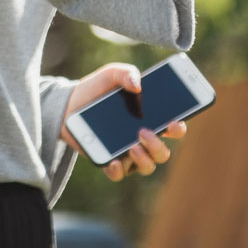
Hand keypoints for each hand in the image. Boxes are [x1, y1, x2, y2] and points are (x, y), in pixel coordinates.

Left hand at [60, 62, 187, 181]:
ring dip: (144, 159)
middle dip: (158, 146)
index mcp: (150, 119)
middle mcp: (143, 139)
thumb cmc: (97, 89)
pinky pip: (119, 174)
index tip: (173, 122)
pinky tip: (113, 162)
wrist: (69, 103)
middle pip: (163, 153)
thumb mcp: (111, 74)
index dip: (178, 128)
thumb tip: (137, 85)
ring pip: (147, 166)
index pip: (174, 128)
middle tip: (143, 132)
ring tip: (132, 146)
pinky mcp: (109, 162)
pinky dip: (118, 170)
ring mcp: (127, 153)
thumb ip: (126, 73)